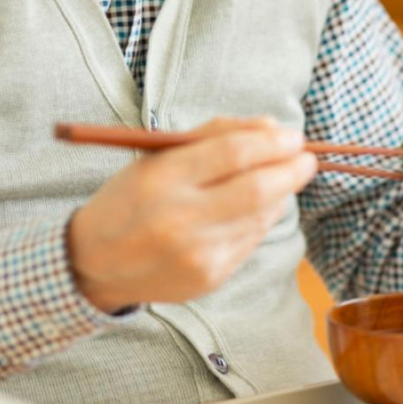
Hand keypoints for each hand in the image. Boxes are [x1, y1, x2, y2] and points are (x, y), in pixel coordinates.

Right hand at [67, 117, 317, 313]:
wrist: (95, 263)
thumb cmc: (133, 198)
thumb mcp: (158, 156)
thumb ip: (215, 135)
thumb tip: (274, 126)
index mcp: (160, 179)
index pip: (233, 154)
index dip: (273, 143)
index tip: (294, 136)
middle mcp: (179, 219)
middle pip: (258, 189)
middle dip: (293, 170)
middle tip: (307, 158)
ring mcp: (197, 253)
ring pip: (261, 216)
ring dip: (281, 193)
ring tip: (281, 179)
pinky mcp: (211, 277)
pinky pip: (252, 240)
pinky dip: (264, 218)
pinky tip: (259, 207)